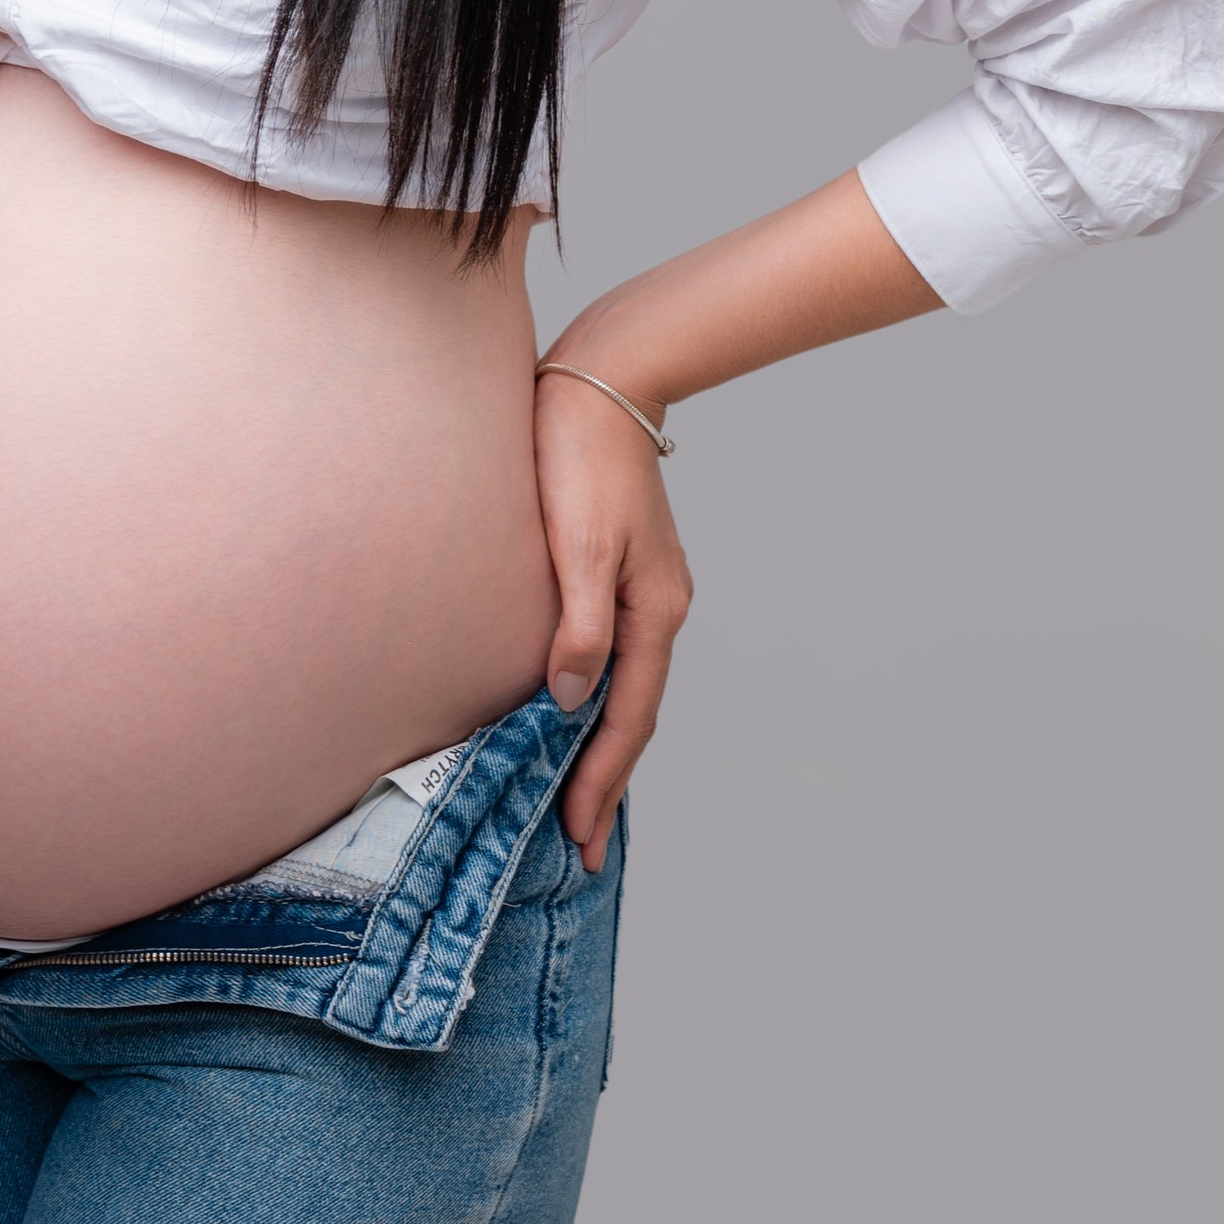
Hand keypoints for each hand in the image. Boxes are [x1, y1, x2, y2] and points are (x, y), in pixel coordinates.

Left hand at [534, 362, 694, 870]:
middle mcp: (657, 608)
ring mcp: (643, 590)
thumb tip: (566, 699)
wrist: (600, 379)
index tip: (576, 837)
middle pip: (633, 713)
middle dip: (605, 779)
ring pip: (623, 687)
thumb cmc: (581, 454)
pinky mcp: (621, 570)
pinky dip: (596, 698)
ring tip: (574, 796)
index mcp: (653, 610)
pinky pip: (612, 656)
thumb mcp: (578, 542)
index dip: (600, 781)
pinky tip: (573, 711)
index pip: (626, 718)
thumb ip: (577, 624)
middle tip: (578, 844)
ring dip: (600, 744)